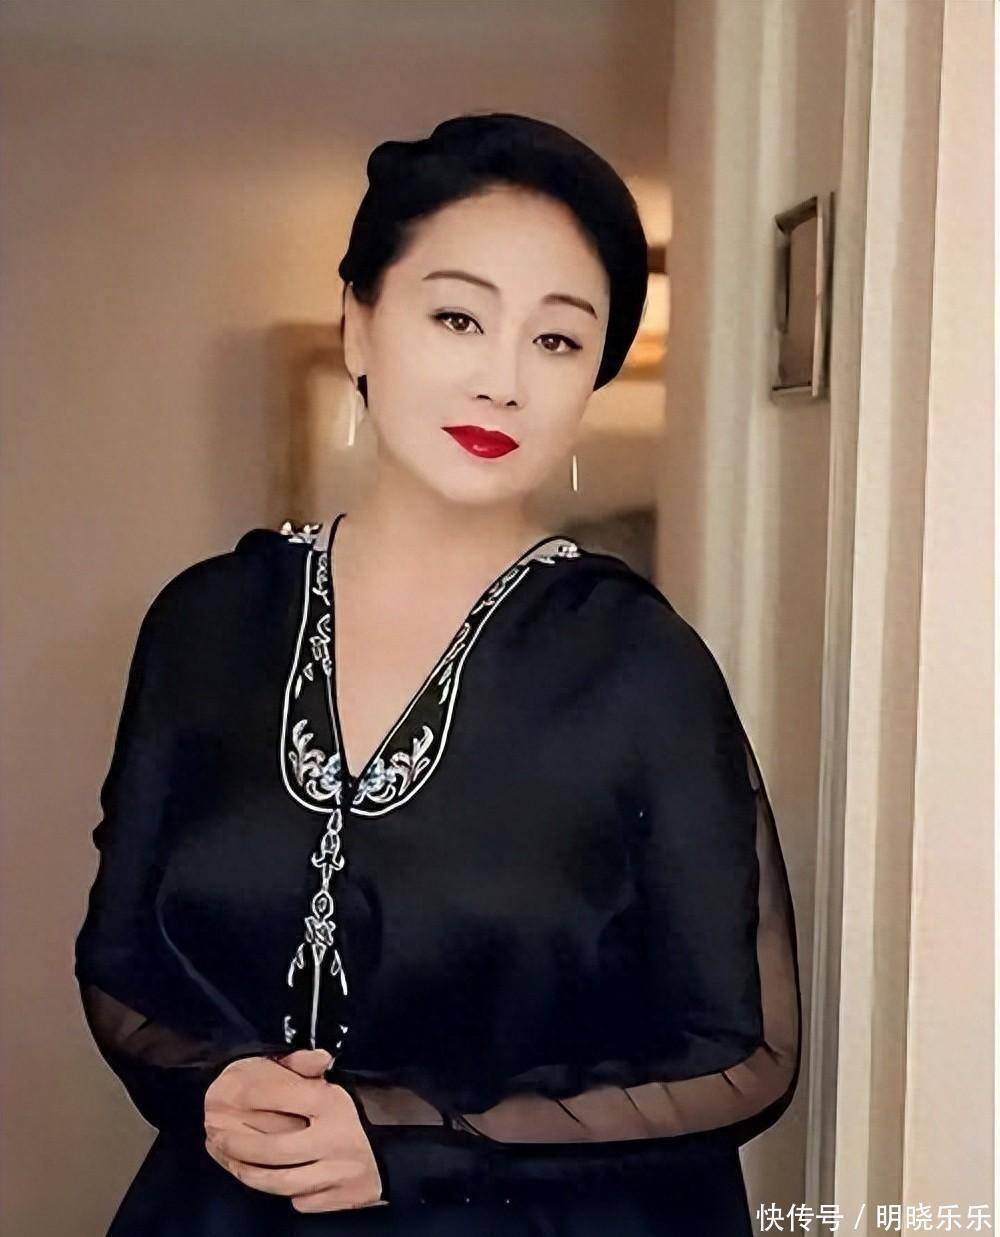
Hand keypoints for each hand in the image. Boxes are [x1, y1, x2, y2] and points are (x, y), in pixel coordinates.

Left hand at [204, 1050, 385, 1211]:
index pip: (281, 1097)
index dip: (250, 1099)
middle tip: (216, 1137)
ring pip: (280, 1182)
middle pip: (273, 1150)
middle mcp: (335, 1139)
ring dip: (249, 1174)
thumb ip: (309, 1068)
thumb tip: (314, 1055)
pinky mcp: (338, 1199)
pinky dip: (284, 1193)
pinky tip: (268, 1180)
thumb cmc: (351, 1118)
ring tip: (232, 1162)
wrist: (391, 1159)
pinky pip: (299, 1200)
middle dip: (238, 1146)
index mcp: (331, 1103)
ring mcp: (337, 1173)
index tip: (228, 1099)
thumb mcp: (333, 1087)